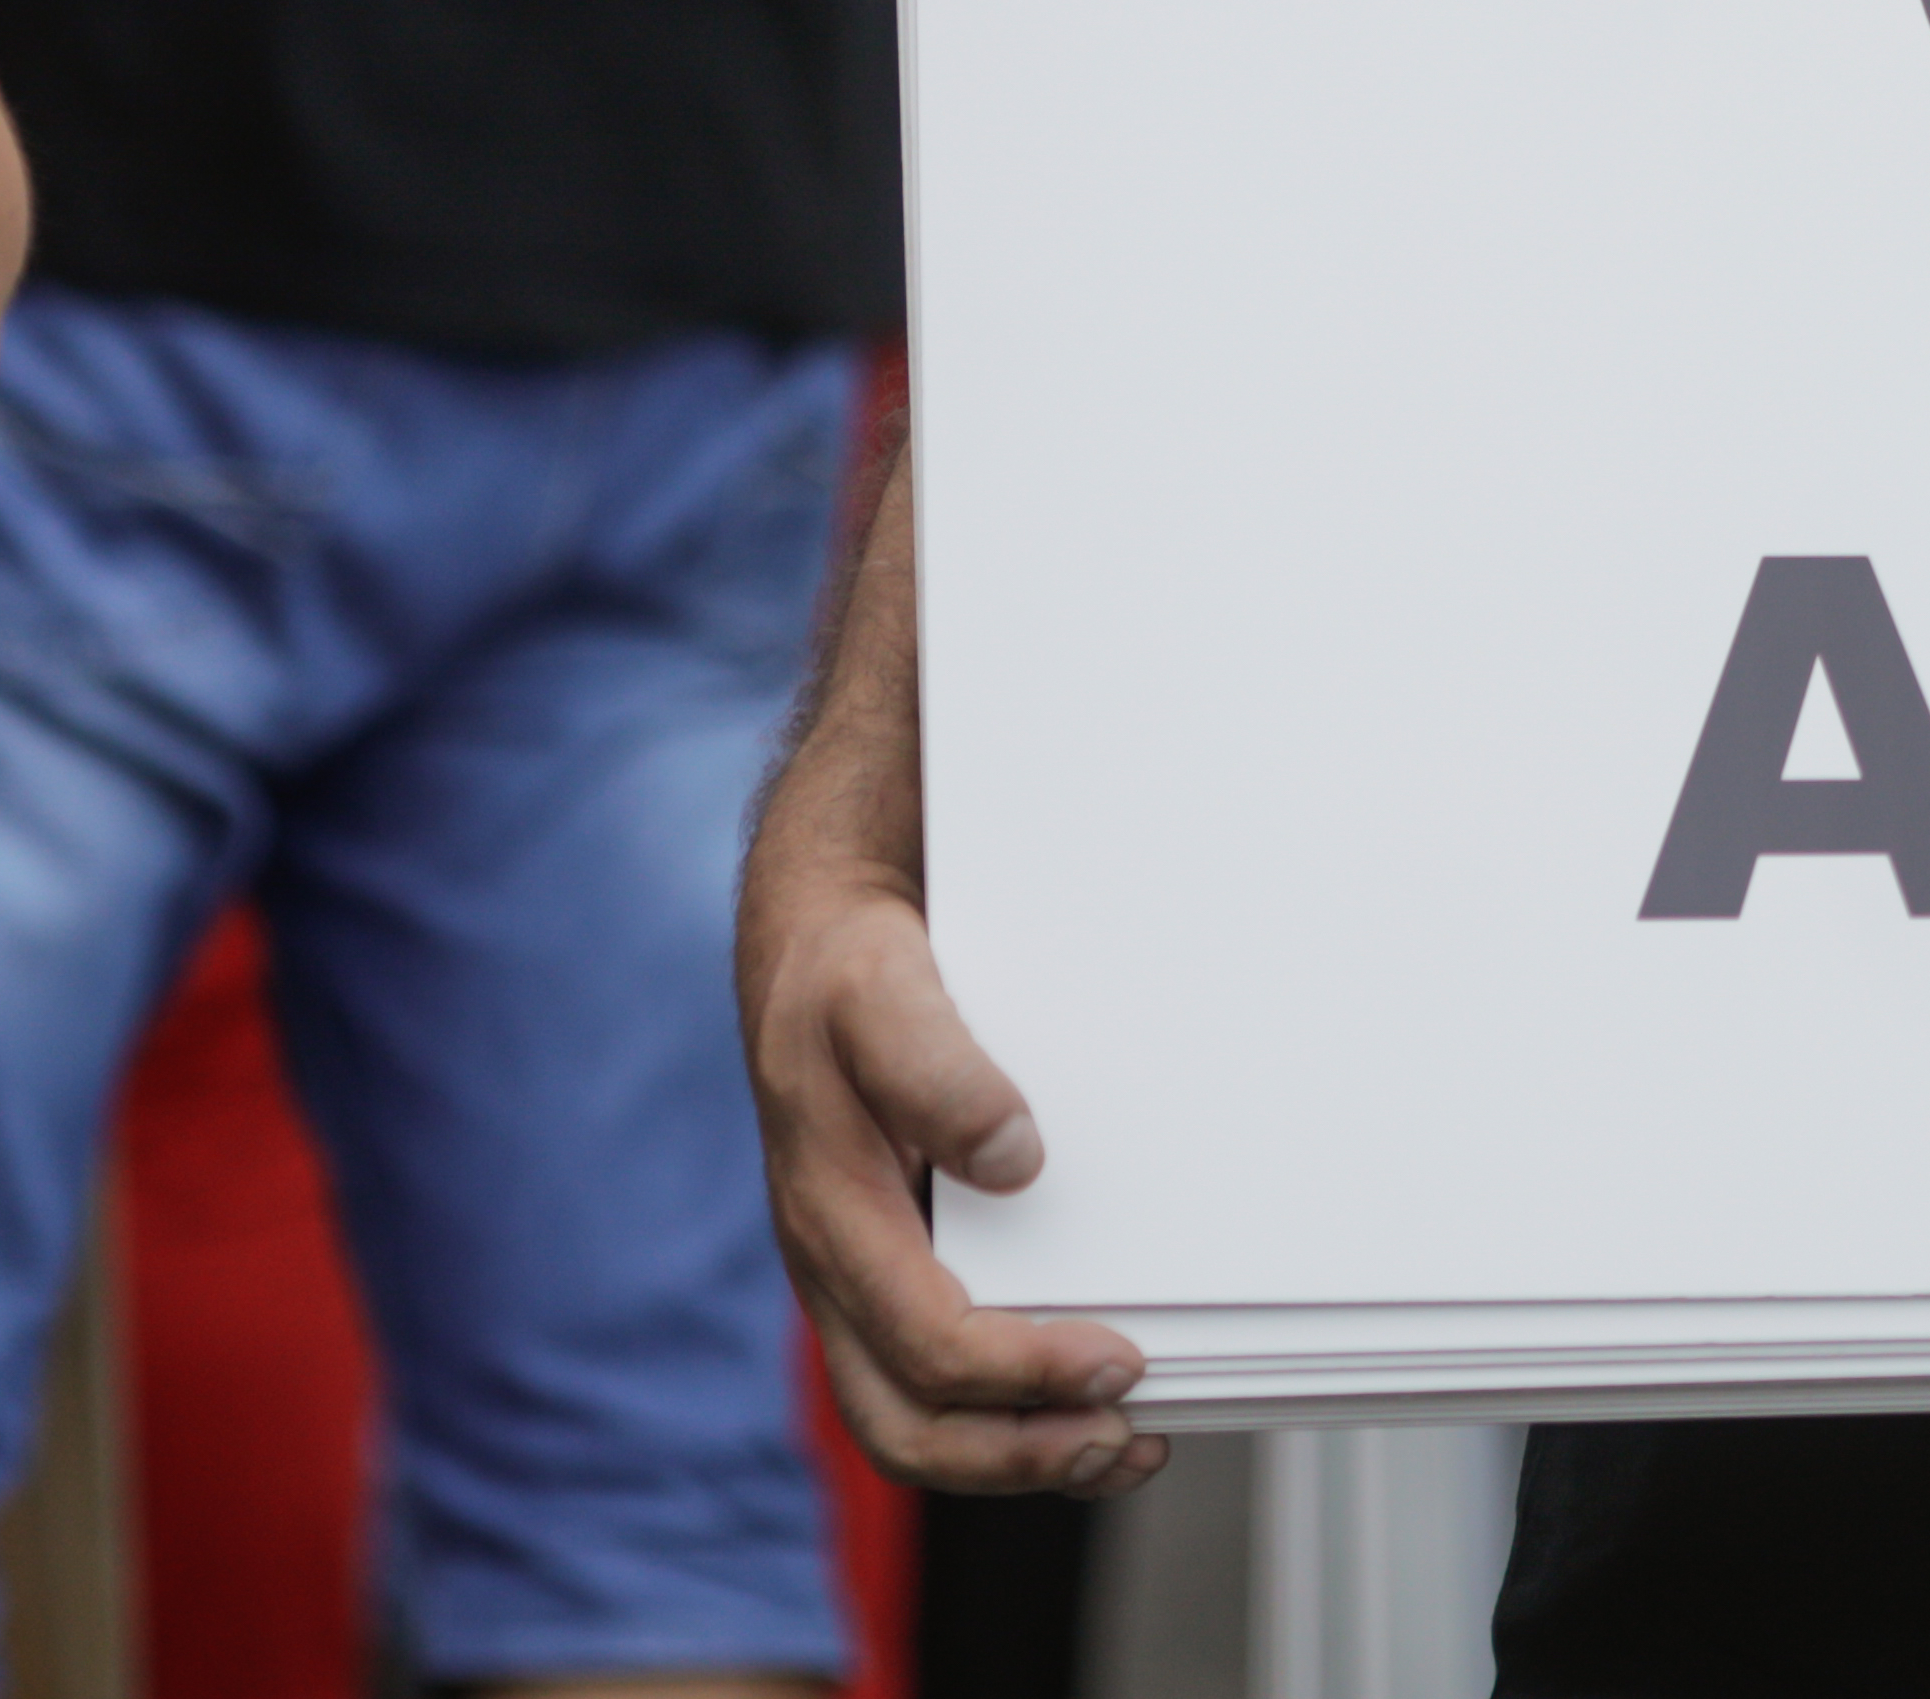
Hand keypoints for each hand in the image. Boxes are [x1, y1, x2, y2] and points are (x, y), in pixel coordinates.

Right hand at [739, 489, 1166, 1496]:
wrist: (837, 820)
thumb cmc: (924, 762)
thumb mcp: (948, 681)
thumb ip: (959, 625)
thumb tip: (988, 494)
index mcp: (827, 951)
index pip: (866, 1035)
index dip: (946, 1094)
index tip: (1032, 1139)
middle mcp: (808, 1093)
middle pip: (859, 1269)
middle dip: (987, 1348)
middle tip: (1114, 1362)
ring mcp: (830, 1184)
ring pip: (875, 1364)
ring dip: (996, 1433)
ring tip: (1121, 1434)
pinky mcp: (871, 1232)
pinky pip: (910, 1368)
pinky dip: (1000, 1428)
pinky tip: (1107, 1428)